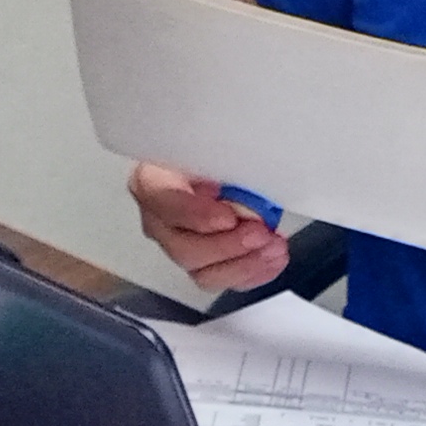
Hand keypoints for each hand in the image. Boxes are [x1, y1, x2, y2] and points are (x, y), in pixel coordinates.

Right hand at [132, 162, 289, 294]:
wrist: (222, 166)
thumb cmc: (212, 152)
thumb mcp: (210, 146)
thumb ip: (217, 159)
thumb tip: (238, 180)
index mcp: (151, 182)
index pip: (163, 202)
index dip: (196, 215)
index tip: (228, 217)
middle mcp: (160, 220)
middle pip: (183, 248)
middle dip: (227, 246)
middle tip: (260, 233)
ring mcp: (181, 246)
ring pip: (203, 272)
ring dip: (244, 264)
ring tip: (274, 247)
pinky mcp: (205, 265)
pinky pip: (226, 279)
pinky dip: (254, 273)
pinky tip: (274, 260)